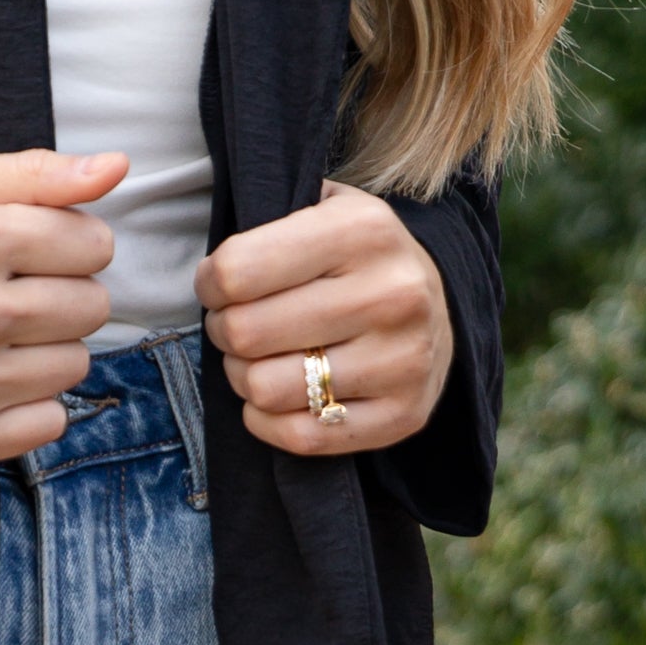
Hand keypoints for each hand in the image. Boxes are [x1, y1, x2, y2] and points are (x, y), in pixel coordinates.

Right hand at [0, 150, 126, 469]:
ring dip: (43, 353)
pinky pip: (50, 423)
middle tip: (2, 299)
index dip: (65, 246)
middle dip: (58, 298)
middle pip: (92, 305)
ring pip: (76, 365)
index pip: (94, 243)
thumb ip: (29, 174)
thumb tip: (116, 166)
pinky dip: (26, 407)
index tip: (24, 256)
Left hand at [198, 181, 451, 458]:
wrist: (435, 303)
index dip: (210, 283)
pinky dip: (269, 421)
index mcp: (365, 230)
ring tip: (257, 358)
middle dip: (224, 330)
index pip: (236, 271)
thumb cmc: (353, 255)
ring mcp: (404, 360)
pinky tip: (277, 397)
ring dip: (243, 377)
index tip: (219, 285)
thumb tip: (213, 272)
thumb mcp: (321, 207)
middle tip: (235, 324)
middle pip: (247, 332)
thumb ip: (267, 217)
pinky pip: (302, 437)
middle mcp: (393, 294)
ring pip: (266, 388)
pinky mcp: (405, 414)